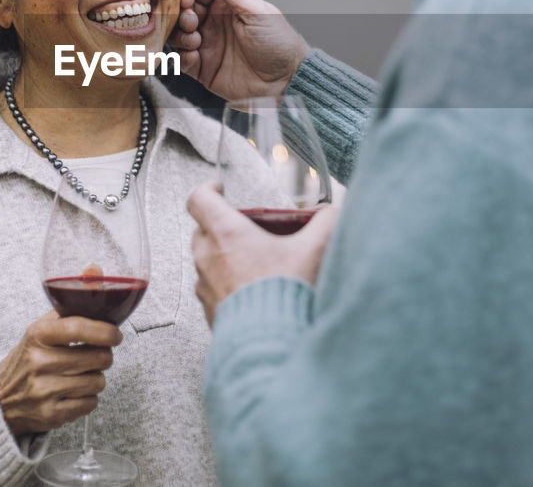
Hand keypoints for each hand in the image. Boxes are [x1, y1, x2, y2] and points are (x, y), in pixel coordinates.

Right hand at [0, 310, 122, 435]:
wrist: (1, 399)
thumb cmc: (28, 359)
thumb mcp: (39, 330)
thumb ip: (67, 310)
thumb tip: (96, 287)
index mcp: (37, 335)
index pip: (79, 328)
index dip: (105, 331)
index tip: (115, 335)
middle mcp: (39, 362)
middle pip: (98, 357)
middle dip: (104, 356)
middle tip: (96, 356)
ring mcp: (44, 390)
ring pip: (97, 382)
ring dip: (95, 378)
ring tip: (80, 375)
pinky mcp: (51, 414)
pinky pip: (91, 403)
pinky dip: (88, 398)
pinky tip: (73, 392)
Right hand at [169, 0, 310, 100]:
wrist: (286, 81)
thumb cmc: (279, 43)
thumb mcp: (256, 11)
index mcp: (226, 5)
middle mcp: (213, 23)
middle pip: (182, 10)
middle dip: (181, 14)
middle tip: (192, 22)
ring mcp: (207, 45)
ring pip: (177, 34)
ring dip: (180, 35)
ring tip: (195, 41)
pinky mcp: (202, 68)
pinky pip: (180, 60)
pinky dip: (181, 57)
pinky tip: (195, 57)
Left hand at [188, 182, 338, 325]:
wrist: (270, 345)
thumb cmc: (286, 292)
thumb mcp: (313, 251)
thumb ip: (327, 223)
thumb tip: (334, 212)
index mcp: (225, 233)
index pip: (198, 198)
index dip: (208, 189)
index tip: (221, 190)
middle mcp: (207, 257)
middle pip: (202, 229)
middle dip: (222, 225)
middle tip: (248, 230)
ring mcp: (204, 286)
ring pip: (206, 260)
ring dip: (224, 256)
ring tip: (254, 263)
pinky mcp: (209, 311)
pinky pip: (212, 288)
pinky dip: (227, 283)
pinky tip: (253, 291)